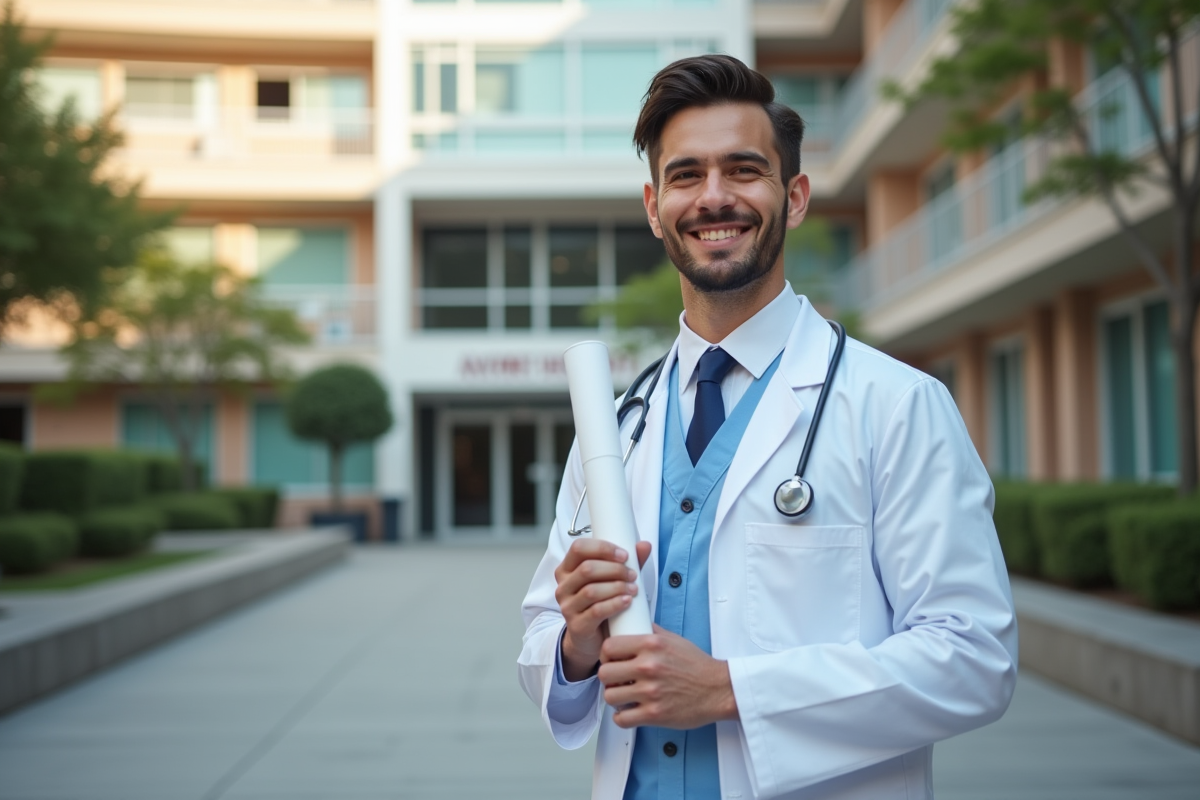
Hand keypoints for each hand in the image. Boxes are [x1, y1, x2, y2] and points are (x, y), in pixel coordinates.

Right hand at [555, 539, 652, 681]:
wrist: (592, 638)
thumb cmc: (602, 602)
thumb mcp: (612, 580)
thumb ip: (626, 562)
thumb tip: (645, 545)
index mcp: (567, 569)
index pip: (578, 548)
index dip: (602, 548)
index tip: (625, 555)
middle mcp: (563, 586)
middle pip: (587, 569)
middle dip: (614, 569)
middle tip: (633, 575)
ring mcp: (567, 607)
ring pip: (591, 591)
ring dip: (617, 587)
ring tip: (634, 589)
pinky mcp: (576, 625)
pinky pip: (596, 611)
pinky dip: (615, 604)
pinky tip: (627, 601)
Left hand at [599, 625, 737, 729]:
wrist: (718, 690)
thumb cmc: (698, 666)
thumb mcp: (674, 639)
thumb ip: (651, 631)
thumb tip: (633, 623)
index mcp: (651, 645)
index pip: (609, 647)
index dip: (605, 655)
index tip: (610, 660)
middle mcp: (648, 667)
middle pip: (604, 673)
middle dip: (608, 677)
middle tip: (616, 679)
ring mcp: (650, 692)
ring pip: (610, 696)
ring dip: (614, 698)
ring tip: (623, 696)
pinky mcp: (654, 714)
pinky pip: (622, 719)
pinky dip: (622, 717)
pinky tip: (629, 711)